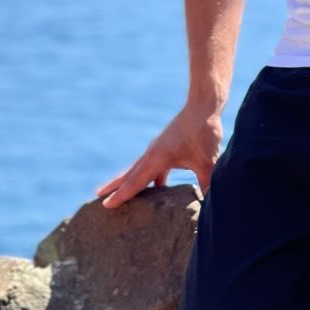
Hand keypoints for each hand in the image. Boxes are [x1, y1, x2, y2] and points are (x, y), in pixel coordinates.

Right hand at [94, 102, 223, 208]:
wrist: (204, 105)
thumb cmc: (204, 132)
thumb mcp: (208, 161)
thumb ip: (207, 184)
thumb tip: (211, 204)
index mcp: (157, 158)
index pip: (136, 181)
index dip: (121, 195)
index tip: (105, 205)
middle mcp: (153, 153)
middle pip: (130, 173)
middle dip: (115, 186)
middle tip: (98, 197)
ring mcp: (159, 148)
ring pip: (140, 168)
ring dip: (130, 180)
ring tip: (119, 191)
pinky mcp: (167, 145)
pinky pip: (154, 164)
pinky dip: (151, 176)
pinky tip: (158, 185)